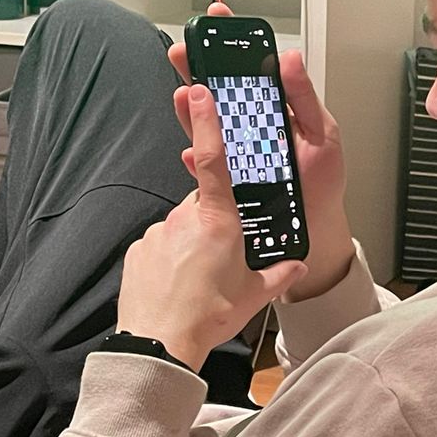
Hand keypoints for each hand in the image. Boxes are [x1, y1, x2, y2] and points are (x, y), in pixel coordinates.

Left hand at [116, 82, 306, 372]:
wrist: (160, 345)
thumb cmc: (208, 315)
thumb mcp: (254, 294)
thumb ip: (279, 274)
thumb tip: (298, 266)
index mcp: (218, 221)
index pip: (213, 159)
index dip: (207, 123)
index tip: (201, 92)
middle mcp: (184, 218)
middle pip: (203, 205)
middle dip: (214, 223)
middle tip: (222, 258)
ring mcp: (158, 233)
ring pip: (181, 227)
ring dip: (191, 244)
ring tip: (199, 280)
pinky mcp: (139, 250)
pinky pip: (160, 245)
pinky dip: (169, 259)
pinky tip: (177, 284)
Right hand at [170, 4, 354, 301]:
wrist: (316, 226)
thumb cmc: (322, 181)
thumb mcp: (322, 132)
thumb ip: (303, 96)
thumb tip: (289, 57)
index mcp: (274, 110)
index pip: (249, 70)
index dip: (231, 43)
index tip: (218, 19)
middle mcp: (250, 128)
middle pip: (218, 92)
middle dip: (199, 68)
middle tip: (186, 50)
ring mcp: (235, 153)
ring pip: (205, 124)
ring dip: (191, 108)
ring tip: (185, 93)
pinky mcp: (226, 181)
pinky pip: (205, 166)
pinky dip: (197, 158)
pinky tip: (193, 151)